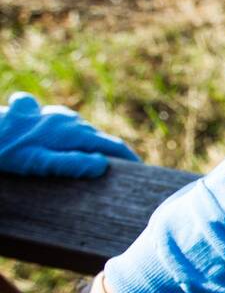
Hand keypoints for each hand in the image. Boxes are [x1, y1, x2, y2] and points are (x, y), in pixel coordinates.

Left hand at [0, 91, 138, 177]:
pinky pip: (72, 128)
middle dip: (115, 157)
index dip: (130, 161)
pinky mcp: (46, 115)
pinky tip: (76, 148)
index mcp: (73, 131)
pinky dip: (81, 140)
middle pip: (102, 140)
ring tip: (105, 166)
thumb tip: (104, 163)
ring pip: (87, 134)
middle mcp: (70, 120)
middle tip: (126, 177)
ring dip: (98, 148)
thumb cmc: (7, 151)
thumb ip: (72, 163)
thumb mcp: (38, 163)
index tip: (142, 174)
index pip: (113, 146)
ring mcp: (57, 115)